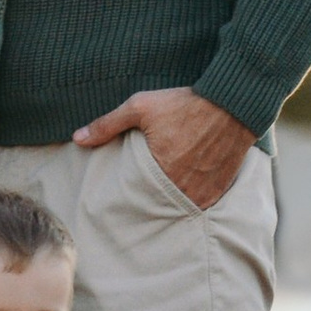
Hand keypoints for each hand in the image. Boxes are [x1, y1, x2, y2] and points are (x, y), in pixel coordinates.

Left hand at [71, 85, 254, 210]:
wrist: (233, 103)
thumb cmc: (185, 103)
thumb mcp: (141, 107)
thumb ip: (107, 124)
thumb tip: (77, 139)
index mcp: (159, 171)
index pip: (134, 194)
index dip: (129, 192)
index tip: (126, 188)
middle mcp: (181, 187)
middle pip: (157, 203)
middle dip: (149, 199)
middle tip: (143, 193)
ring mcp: (203, 191)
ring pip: (179, 206)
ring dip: (171, 200)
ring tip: (165, 191)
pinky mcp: (220, 189)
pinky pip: (201, 204)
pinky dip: (193, 198)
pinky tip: (186, 189)